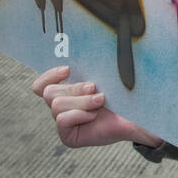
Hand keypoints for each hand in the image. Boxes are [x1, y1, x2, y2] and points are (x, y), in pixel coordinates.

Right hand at [31, 66, 162, 148]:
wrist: (136, 117)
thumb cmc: (122, 95)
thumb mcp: (105, 77)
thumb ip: (91, 66)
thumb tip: (89, 40)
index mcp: (66, 91)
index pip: (40, 85)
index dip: (49, 76)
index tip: (68, 69)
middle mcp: (62, 107)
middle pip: (49, 92)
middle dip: (74, 88)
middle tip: (94, 87)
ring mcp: (64, 123)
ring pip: (56, 104)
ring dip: (81, 101)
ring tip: (100, 101)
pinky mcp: (68, 136)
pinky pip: (62, 120)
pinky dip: (79, 115)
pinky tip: (94, 116)